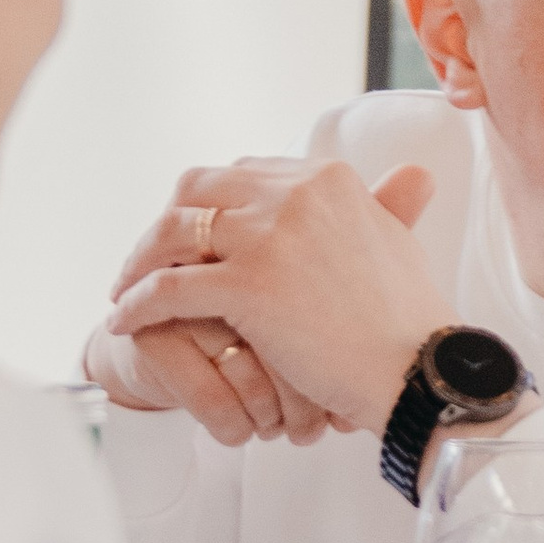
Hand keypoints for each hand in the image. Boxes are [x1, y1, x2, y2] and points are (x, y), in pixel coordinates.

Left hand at [101, 157, 448, 440]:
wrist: (418, 370)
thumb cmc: (410, 321)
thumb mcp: (401, 240)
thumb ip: (388, 205)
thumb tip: (410, 178)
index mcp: (325, 177)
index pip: (243, 172)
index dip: (210, 203)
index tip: (194, 234)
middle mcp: (293, 191)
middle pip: (198, 188)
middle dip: (168, 221)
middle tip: (151, 257)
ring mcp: (267, 235)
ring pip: (174, 231)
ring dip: (141, 259)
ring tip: (126, 288)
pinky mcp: (247, 283)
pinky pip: (168, 287)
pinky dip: (138, 302)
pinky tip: (125, 321)